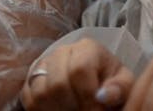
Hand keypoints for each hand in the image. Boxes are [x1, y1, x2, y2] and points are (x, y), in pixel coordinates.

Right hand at [19, 38, 133, 109]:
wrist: (95, 80)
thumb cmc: (110, 81)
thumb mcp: (123, 83)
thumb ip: (119, 88)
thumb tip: (103, 96)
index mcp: (87, 48)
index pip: (79, 69)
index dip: (87, 96)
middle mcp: (62, 52)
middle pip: (58, 83)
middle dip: (72, 105)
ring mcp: (44, 64)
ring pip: (40, 92)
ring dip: (57, 109)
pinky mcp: (31, 78)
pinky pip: (29, 98)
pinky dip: (42, 109)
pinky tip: (59, 110)